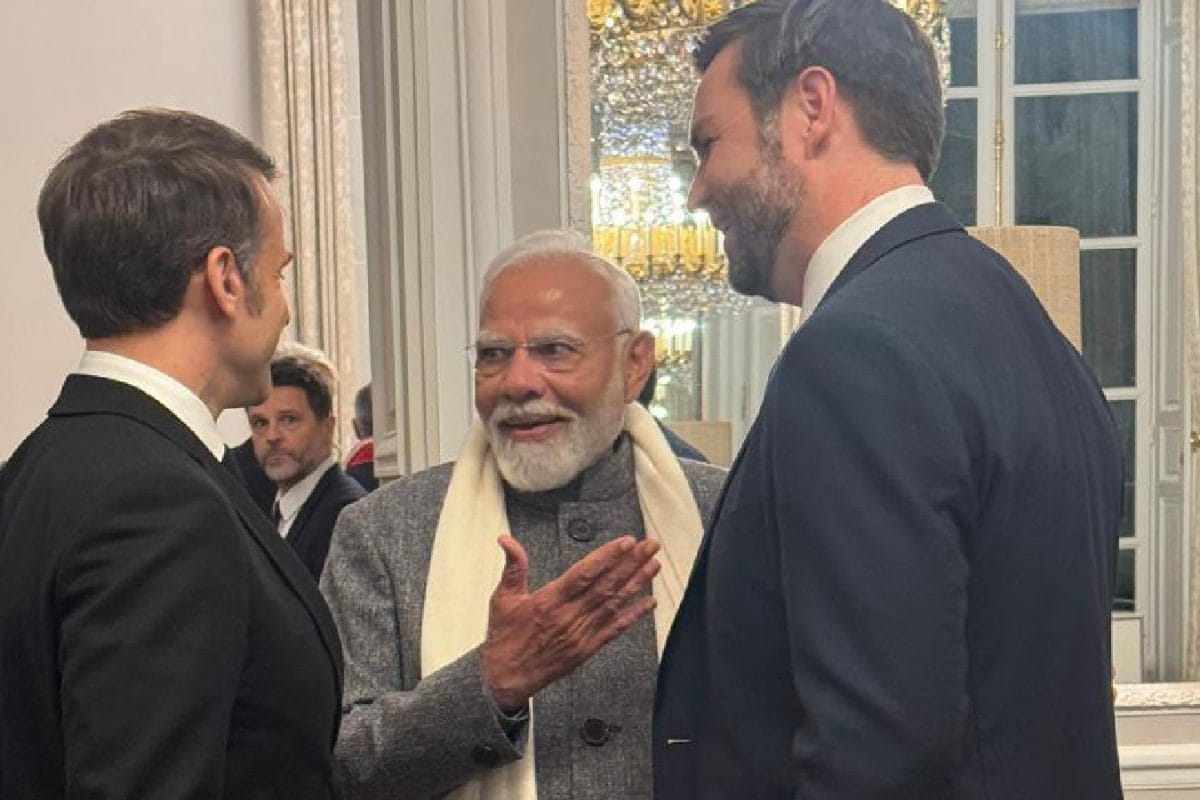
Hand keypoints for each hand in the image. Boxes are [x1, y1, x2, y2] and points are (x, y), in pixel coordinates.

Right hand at [480, 534, 660, 710]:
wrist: (506, 678)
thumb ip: (512, 567)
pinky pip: (615, 629)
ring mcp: (581, 634)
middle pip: (606, 585)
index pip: (585, 573)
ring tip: (654, 565)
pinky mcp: (587, 648)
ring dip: (637, 584)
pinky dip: (633, 615)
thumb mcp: (502, 598)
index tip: (626, 542)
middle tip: (650, 546)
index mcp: (549, 600)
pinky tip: (649, 602)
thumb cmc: (504, 637)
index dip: (608, 556)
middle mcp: (569, 616)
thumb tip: (505, 540)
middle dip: (631, 563)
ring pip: (614, 604)